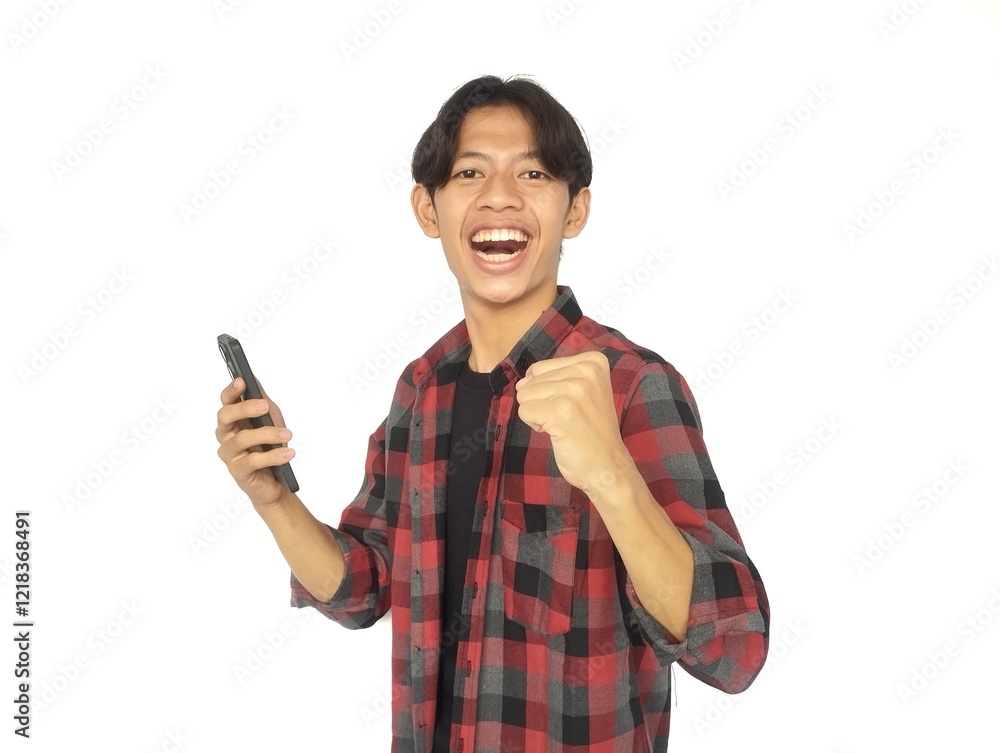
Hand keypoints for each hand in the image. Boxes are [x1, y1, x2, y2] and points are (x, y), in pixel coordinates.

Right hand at [215, 376, 294, 508]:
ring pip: (242, 439)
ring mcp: (230, 454)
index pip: (226, 401)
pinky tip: (287, 453)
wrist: (276, 481)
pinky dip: (273, 456)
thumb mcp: (270, 420)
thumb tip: (253, 379)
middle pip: (226, 416)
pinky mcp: (238, 471)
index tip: (242, 381)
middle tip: (265, 406)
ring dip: (267, 434)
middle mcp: (226, 435)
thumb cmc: (269, 447)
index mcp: (232, 420)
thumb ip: (261, 401)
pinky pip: (253, 461)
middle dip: (245, 408)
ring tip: (286, 434)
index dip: (232, 390)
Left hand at [514, 351, 630, 498]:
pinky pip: (525, 410)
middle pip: (532, 380)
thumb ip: (551, 379)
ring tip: (565, 425)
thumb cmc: (592, 432)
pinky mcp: (561, 411)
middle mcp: (586, 370)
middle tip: (570, 418)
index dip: (549, 390)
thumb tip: (521, 382)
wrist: (608, 466)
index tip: (574, 405)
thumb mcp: (581, 392)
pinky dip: (535, 425)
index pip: (541, 368)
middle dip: (543, 402)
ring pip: (526, 395)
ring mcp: (574, 390)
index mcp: (593, 361)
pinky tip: (559, 432)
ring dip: (539, 414)